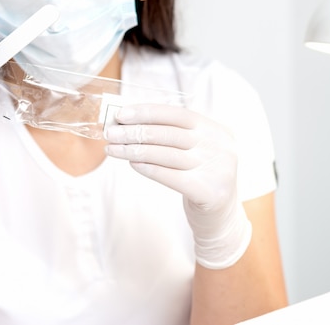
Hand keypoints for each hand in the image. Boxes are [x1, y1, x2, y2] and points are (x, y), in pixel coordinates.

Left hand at [104, 103, 251, 268]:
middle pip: (168, 134)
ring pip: (166, 154)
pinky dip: (148, 168)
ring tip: (112, 149)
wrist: (220, 216)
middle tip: (109, 133)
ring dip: (134, 150)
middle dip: (134, 132)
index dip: (147, 112)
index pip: (176, 114)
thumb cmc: (197, 176)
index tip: (121, 115)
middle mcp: (219, 146)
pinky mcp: (210, 191)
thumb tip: (128, 124)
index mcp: (214, 129)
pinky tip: (131, 164)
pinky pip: (171, 176)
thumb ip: (168, 136)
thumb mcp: (192, 151)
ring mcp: (217, 168)